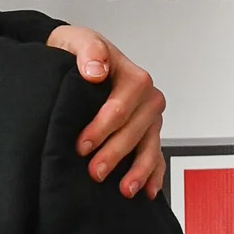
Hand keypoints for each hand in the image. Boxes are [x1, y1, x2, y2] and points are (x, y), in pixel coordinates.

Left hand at [45, 25, 165, 199]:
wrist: (77, 62)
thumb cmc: (79, 55)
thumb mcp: (76, 41)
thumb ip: (88, 50)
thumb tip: (96, 70)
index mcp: (131, 77)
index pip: (121, 106)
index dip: (102, 127)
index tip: (82, 145)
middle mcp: (145, 99)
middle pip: (135, 130)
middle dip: (116, 153)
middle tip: (95, 172)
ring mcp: (148, 119)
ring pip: (149, 146)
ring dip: (139, 170)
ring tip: (125, 189)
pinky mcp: (146, 135)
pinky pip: (156, 156)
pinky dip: (153, 175)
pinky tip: (147, 192)